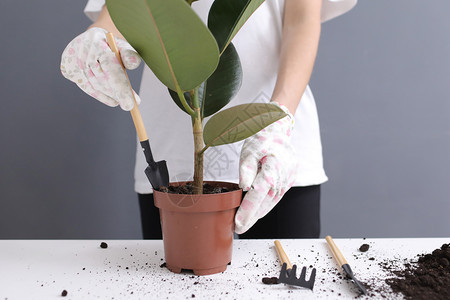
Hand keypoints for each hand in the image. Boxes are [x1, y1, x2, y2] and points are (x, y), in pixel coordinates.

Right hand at [60, 27, 141, 110]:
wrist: (91, 39)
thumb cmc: (112, 46)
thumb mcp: (123, 47)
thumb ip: (130, 55)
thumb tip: (133, 63)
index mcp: (97, 41)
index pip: (110, 67)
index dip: (120, 87)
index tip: (130, 104)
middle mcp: (82, 49)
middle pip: (101, 78)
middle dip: (117, 94)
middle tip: (129, 105)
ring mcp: (71, 59)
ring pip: (93, 85)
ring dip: (109, 95)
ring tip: (121, 101)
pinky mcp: (66, 68)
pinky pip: (86, 87)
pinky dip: (99, 95)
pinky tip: (111, 99)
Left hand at [235, 102, 298, 233]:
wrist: (278, 132)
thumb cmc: (261, 140)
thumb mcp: (249, 150)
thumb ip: (246, 168)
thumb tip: (244, 187)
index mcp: (273, 168)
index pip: (258, 194)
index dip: (248, 211)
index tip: (238, 224)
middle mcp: (283, 177)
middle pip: (265, 203)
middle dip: (252, 218)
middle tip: (239, 229)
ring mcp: (287, 181)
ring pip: (271, 202)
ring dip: (258, 214)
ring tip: (244, 224)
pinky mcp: (288, 183)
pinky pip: (275, 198)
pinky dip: (265, 207)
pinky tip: (255, 214)